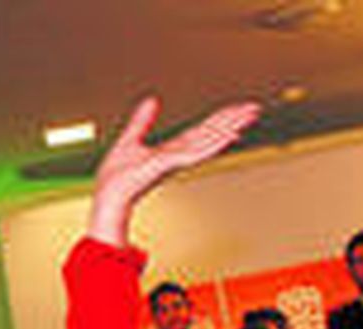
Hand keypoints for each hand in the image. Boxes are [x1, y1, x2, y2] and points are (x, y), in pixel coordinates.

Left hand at [87, 97, 260, 245]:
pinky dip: (213, 144)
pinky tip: (230, 137)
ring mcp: (175, 160)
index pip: (201, 130)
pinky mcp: (168, 164)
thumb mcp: (130, 139)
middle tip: (255, 108)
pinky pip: (195, 152)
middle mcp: (177, 154)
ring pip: (209, 139)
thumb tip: (151, 100)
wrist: (108, 194)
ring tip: (249, 117)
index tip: (238, 109)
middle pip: (211, 132)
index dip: (220, 118)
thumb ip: (142, 121)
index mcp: (171, 149)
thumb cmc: (116, 177)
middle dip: (232, 120)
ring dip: (230, 127)